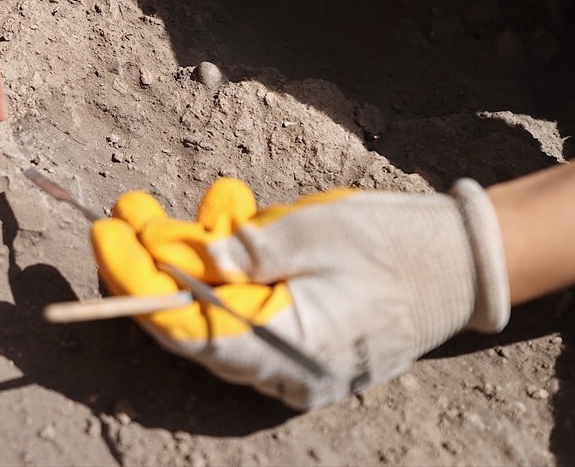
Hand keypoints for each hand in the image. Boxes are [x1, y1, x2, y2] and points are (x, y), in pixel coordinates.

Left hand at [90, 177, 510, 409]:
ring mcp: (292, 356)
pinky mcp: (298, 334)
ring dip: (186, 256)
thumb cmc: (397, 245)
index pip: (190, 332)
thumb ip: (252, 249)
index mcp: (291, 351)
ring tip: (157, 206)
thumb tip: (196, 259)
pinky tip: (224, 211)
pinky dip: (226, 263)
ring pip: (213, 309)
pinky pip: (245, 303)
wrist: (468, 259)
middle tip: (120, 213)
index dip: (138, 288)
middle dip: (151, 265)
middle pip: (193, 322)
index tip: (106, 242)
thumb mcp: (318, 232)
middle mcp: (284, 369)